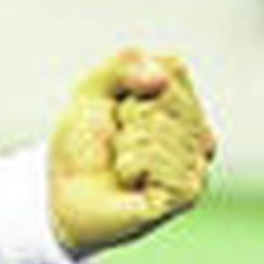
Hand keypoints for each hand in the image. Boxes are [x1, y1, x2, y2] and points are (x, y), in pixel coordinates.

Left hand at [49, 49, 215, 256]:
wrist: (63, 197)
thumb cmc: (82, 145)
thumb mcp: (90, 92)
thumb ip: (122, 67)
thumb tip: (159, 77)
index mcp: (184, 106)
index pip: (171, 66)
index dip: (128, 82)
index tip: (115, 108)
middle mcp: (200, 134)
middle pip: (164, 95)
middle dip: (125, 114)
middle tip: (116, 140)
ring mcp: (197, 165)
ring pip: (160, 129)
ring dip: (125, 143)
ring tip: (121, 161)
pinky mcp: (187, 193)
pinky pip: (160, 161)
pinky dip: (130, 165)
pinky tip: (128, 179)